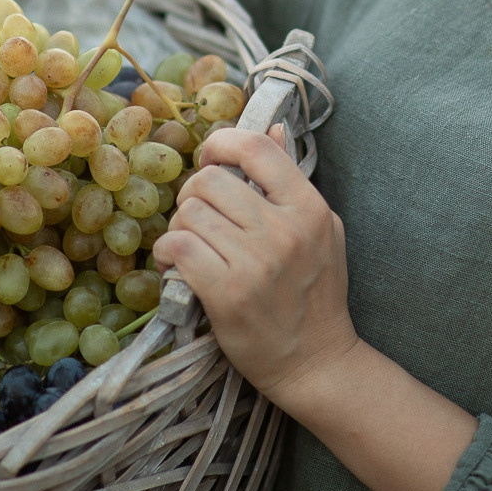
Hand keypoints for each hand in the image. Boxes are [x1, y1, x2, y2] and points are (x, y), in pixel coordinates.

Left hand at [153, 124, 359, 405]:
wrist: (316, 362)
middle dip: (195, 193)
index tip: (212, 160)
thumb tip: (273, 128)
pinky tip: (178, 264)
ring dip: (181, 226)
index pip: (256, 148)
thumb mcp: (322, 230)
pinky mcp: (227, 294)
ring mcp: (255, 263)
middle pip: (211, 180)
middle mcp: (283, 231)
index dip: (222, 144)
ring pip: (190, 213)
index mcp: (309, 208)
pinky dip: (169, 252)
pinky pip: (179, 247)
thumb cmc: (317, 294)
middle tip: (199, 215)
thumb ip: (293, 181)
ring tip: (191, 244)